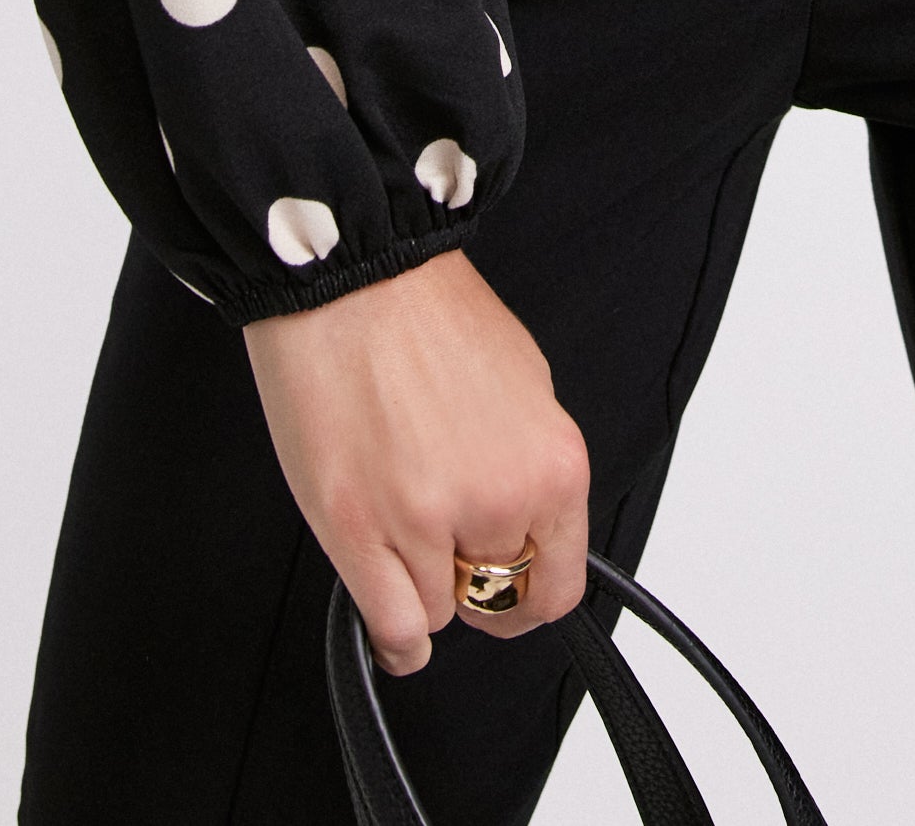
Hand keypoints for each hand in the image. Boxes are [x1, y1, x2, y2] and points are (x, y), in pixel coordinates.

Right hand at [245, 249, 592, 675]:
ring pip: (437, 612)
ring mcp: (426, 523)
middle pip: (491, 593)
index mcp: (551, 465)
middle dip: (468, 569)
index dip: (529, 593)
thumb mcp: (525, 384)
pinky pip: (395, 628)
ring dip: (421, 583)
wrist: (355, 277)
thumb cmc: (430, 314)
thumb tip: (526, 521)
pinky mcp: (359, 532)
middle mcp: (498, 501)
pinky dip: (396, 637)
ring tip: (399, 525)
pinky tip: (390, 611)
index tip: (510, 593)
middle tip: (441, 528)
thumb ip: (530, 466)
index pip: (560, 585)